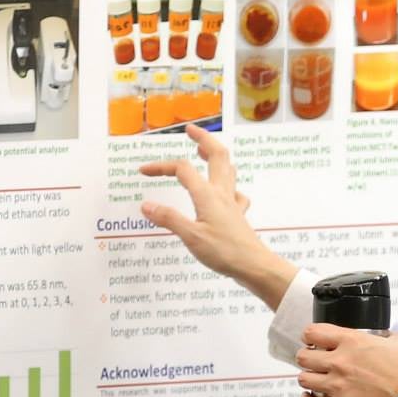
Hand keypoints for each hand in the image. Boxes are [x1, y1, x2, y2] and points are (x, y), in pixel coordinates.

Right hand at [138, 124, 296, 307]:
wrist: (255, 266)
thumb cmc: (225, 252)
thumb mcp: (191, 237)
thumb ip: (169, 219)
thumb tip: (146, 205)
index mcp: (207, 195)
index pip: (182, 170)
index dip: (161, 166)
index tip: (143, 171)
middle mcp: (222, 193)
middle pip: (217, 155)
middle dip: (203, 138)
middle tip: (190, 130)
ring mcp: (233, 203)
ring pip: (228, 169)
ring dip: (216, 155)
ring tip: (205, 150)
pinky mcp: (239, 215)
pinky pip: (236, 192)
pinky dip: (228, 185)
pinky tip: (226, 191)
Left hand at [297, 326, 397, 396]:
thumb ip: (386, 336)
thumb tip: (383, 337)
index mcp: (352, 341)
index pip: (313, 332)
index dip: (310, 335)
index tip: (313, 339)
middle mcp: (340, 361)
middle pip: (303, 357)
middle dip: (307, 357)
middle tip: (314, 360)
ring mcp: (337, 386)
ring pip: (303, 379)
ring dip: (308, 378)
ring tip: (315, 379)